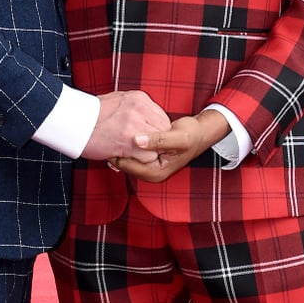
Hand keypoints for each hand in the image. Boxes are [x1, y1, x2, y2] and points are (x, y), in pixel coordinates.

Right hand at [81, 91, 170, 163]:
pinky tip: (125, 155)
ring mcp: (135, 124)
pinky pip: (147, 157)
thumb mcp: (117, 101)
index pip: (162, 118)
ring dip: (147, 152)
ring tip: (131, 152)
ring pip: (157, 145)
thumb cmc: (90, 114)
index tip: (146, 138)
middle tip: (140, 148)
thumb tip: (147, 120)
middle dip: (154, 142)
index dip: (155, 131)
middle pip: (163, 130)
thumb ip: (135, 109)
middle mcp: (139, 108)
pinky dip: (138, 161)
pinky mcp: (129, 141)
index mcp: (138, 98)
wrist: (72, 122)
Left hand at [110, 110, 229, 182]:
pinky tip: (120, 130)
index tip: (108, 136)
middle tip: (104, 132)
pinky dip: (125, 143)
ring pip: (126, 157)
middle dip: (115, 149)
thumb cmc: (191, 136)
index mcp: (156, 172)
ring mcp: (148, 165)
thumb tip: (137, 140)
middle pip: (124, 164)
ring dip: (119, 145)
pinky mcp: (147, 157)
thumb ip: (158, 140)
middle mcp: (150, 172)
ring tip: (109, 130)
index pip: (128, 165)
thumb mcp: (177, 137)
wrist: (199, 134)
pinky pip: (131, 152)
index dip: (117, 152)